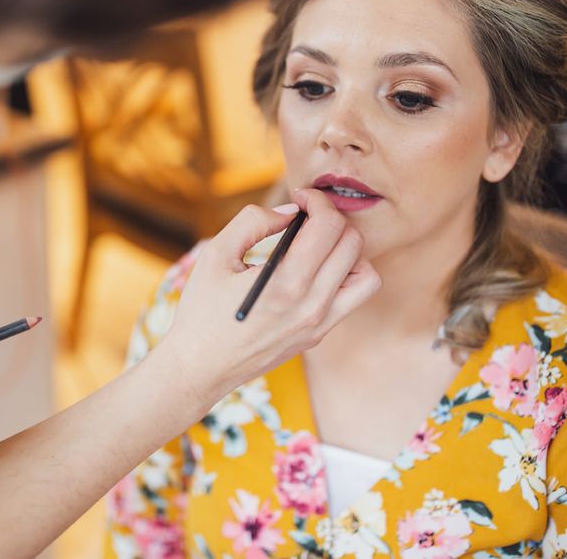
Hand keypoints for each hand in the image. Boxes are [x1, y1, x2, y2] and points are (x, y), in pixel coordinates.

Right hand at [159, 189, 380, 406]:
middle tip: (307, 217)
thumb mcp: (215, 255)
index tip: (300, 198)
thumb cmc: (202, 311)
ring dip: (348, 250)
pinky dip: (344, 276)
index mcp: (286, 283)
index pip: (329, 226)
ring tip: (318, 246)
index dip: (318, 200)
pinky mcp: (319, 334)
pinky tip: (314, 271)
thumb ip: (253, 222)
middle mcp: (312, 305)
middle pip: (353, 244)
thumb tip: (290, 212)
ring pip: (366, 274)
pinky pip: (353, 298)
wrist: (200, 368)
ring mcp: (320, 324)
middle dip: (333, 218)